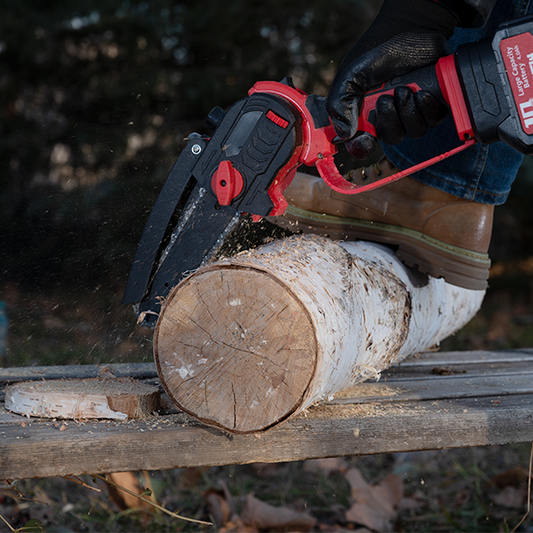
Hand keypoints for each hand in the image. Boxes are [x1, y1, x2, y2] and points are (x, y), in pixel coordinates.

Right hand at [326, 0, 458, 158]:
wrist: (410, 30)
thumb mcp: (350, 76)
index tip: (364, 137)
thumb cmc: (378, 53)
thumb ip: (339, 104)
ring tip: (405, 88)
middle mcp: (390, 118)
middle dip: (389, 120)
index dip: (362, 146)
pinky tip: (421, 92)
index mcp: (368, 116)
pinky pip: (433, 120)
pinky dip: (427, 108)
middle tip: (387, 97)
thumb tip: (344, 133)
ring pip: (413, 132)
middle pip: (391, 139)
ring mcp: (412, 113)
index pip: (363, 144)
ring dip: (408, 111)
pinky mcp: (433, 105)